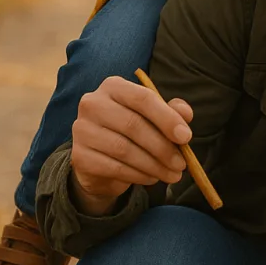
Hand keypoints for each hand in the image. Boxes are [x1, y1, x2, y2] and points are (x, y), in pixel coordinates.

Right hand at [69, 75, 193, 214]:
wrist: (101, 161)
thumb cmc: (131, 132)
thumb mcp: (153, 118)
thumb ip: (171, 112)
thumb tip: (186, 114)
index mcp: (113, 86)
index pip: (142, 97)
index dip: (167, 118)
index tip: (186, 137)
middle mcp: (92, 103)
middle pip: (133, 125)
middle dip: (163, 147)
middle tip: (182, 164)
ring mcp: (82, 129)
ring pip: (124, 149)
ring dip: (154, 165)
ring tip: (171, 174)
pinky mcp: (79, 156)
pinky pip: (114, 167)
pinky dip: (138, 175)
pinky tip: (151, 178)